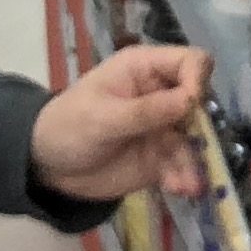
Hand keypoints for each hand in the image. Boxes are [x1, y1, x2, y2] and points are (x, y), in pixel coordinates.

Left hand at [31, 43, 212, 205]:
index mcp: (145, 69)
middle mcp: (161, 94)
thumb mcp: (102, 117)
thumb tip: (190, 100)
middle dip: (202, 129)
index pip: (190, 62)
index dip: (197, 80)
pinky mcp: (162, 157)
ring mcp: (164, 127)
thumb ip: (145, 111)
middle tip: (197, 150)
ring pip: (196, 139)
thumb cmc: (68, 126)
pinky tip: (178, 189)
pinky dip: (185, 176)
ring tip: (187, 185)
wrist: (48, 166)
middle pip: (200, 103)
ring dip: (195, 161)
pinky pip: (184, 164)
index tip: (190, 107)